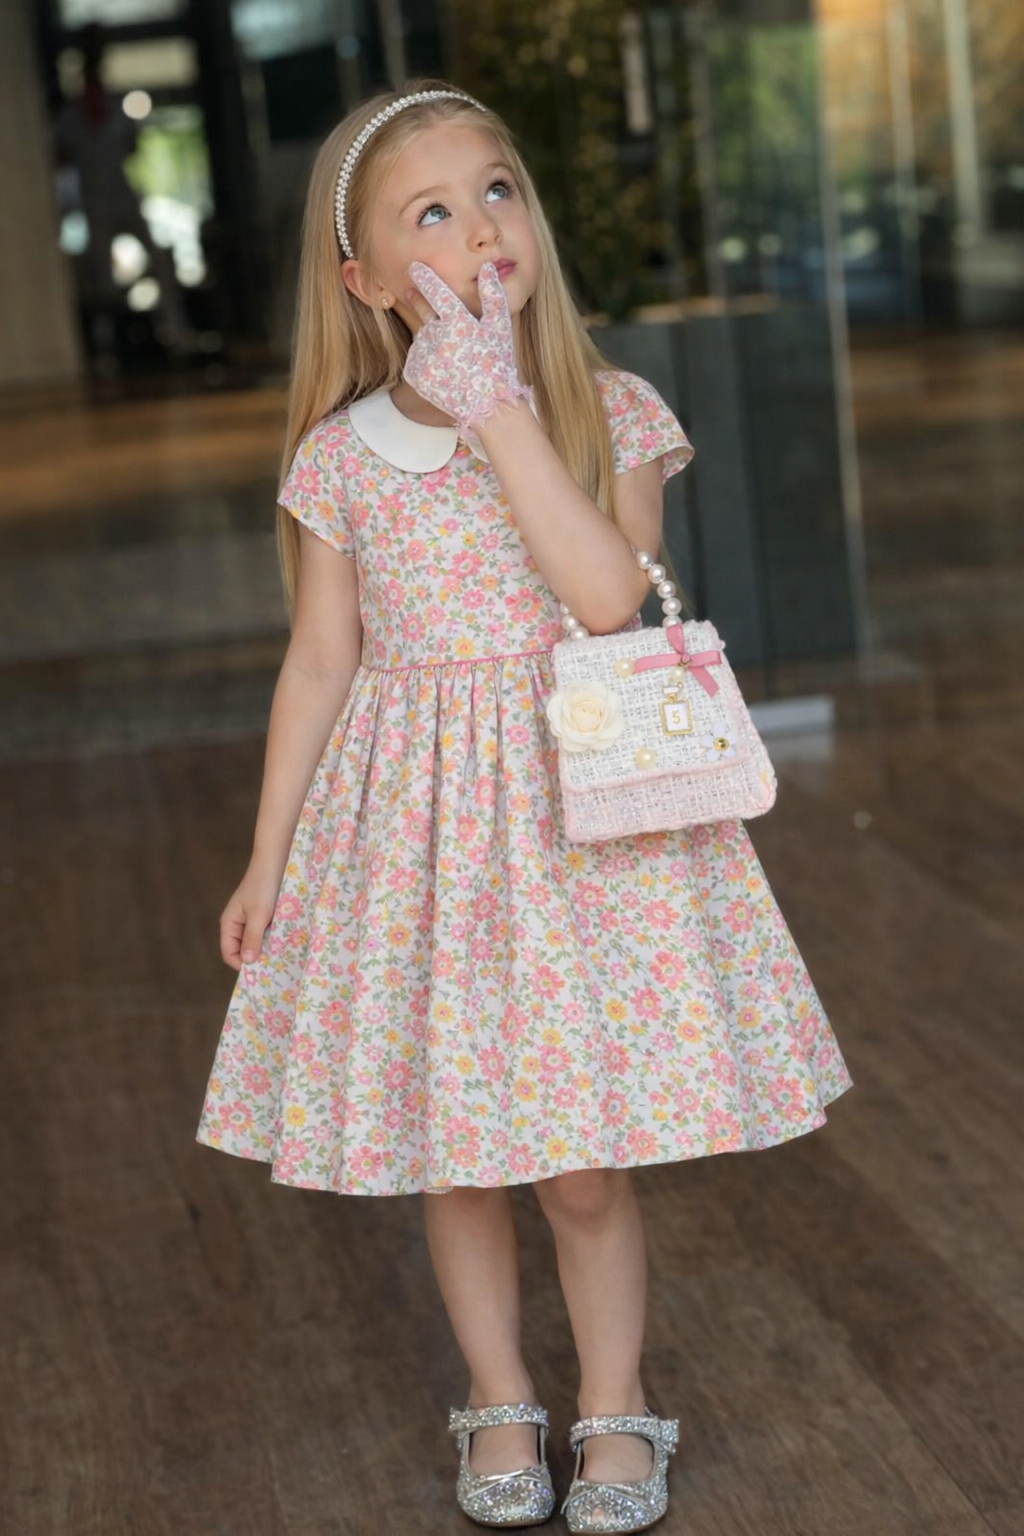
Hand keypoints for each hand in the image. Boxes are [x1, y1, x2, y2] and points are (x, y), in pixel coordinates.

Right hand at [220, 860, 284, 970]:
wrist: (275, 861)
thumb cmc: (264, 886)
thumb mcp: (259, 914)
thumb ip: (252, 938)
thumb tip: (247, 962)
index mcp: (229, 924)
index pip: (229, 953)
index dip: (242, 965)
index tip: (261, 970)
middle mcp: (238, 924)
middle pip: (242, 950)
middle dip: (256, 958)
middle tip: (273, 966)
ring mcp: (251, 920)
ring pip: (256, 943)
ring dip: (266, 949)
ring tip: (280, 955)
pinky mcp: (264, 916)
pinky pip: (266, 934)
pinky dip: (273, 939)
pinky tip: (284, 942)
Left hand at [402, 260, 534, 435]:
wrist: (488, 406)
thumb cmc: (498, 365)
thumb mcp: (501, 329)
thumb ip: (493, 296)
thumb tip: (488, 268)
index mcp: (458, 323)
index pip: (437, 293)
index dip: (426, 278)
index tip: (415, 267)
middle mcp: (437, 337)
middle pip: (423, 313)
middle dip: (417, 300)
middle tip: (410, 292)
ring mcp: (424, 357)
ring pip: (422, 339)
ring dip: (431, 341)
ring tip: (451, 358)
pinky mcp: (415, 374)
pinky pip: (416, 360)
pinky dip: (425, 361)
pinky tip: (442, 371)